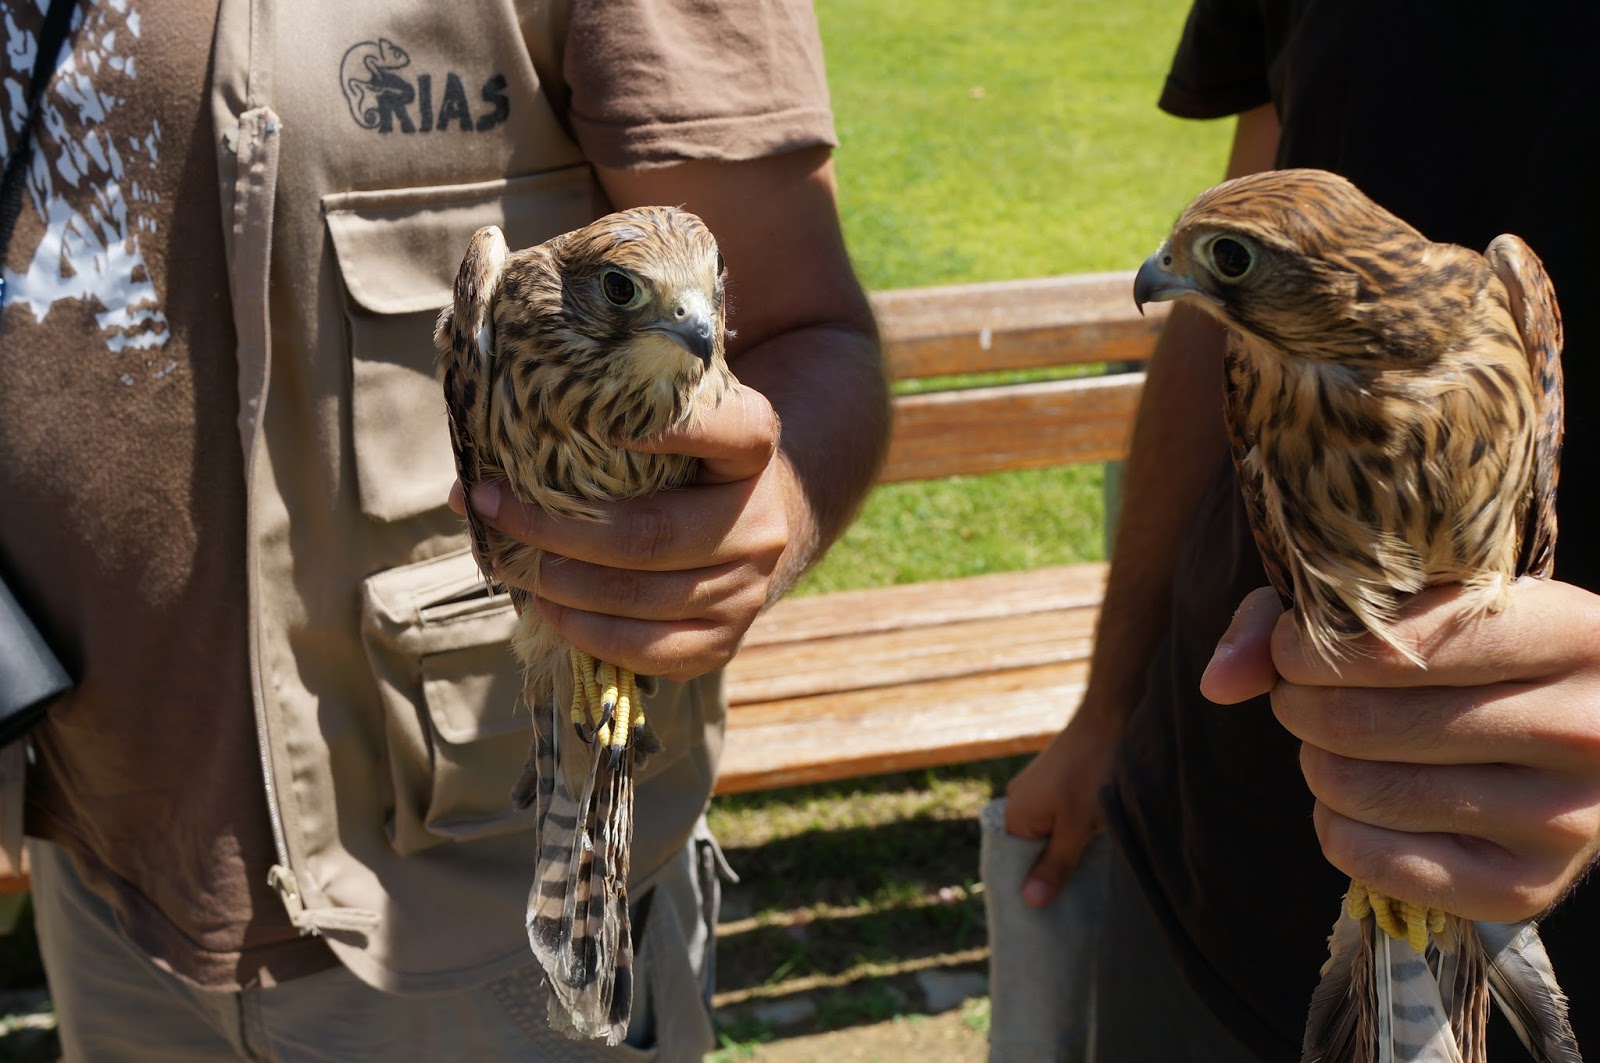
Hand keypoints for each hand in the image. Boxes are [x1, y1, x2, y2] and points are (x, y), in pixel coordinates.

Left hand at [450, 383, 787, 681]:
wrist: (743, 528)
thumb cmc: (680, 467)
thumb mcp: (664, 429)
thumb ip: (598, 431)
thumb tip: (473, 486)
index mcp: (753, 450)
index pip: (732, 429)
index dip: (669, 428)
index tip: (596, 422)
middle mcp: (761, 522)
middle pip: (649, 534)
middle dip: (553, 527)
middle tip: (491, 509)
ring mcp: (748, 589)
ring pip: (637, 596)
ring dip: (556, 583)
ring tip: (506, 562)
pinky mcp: (725, 642)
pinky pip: (647, 650)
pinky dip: (586, 632)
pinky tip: (550, 608)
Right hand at [1003, 705, 1122, 906]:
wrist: (1113, 717)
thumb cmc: (1094, 772)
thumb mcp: (1078, 827)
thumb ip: (1055, 864)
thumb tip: (1029, 901)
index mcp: (1014, 813)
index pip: (1010, 864)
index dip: (1028, 887)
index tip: (1047, 912)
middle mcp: (1018, 799)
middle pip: (1028, 849)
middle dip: (1049, 870)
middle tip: (1073, 898)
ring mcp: (1037, 788)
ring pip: (1046, 833)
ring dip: (1065, 849)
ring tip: (1086, 871)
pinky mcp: (1057, 780)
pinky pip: (1057, 816)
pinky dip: (1071, 831)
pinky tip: (1093, 841)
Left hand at [1203, 580, 1599, 921]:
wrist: (1583, 727)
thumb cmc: (1480, 647)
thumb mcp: (1419, 602)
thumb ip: (1306, 618)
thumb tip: (1217, 682)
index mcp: (1573, 633)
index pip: (1393, 648)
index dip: (1307, 649)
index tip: (1291, 649)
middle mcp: (1584, 730)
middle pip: (1358, 724)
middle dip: (1297, 705)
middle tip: (1301, 696)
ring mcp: (1564, 819)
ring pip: (1357, 789)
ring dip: (1315, 762)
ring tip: (1338, 743)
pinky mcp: (1527, 888)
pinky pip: (1367, 859)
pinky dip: (1334, 825)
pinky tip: (1363, 797)